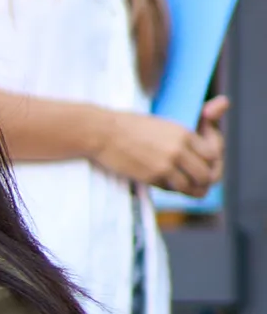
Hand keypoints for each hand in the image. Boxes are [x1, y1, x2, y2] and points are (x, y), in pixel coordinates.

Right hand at [95, 99, 224, 195]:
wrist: (101, 132)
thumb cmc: (127, 125)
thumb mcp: (161, 124)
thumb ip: (182, 136)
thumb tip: (203, 136)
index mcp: (183, 132)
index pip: (213, 154)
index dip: (211, 162)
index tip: (204, 164)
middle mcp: (179, 148)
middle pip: (208, 173)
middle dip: (204, 179)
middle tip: (196, 180)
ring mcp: (166, 164)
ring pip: (194, 186)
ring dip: (190, 188)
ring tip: (183, 185)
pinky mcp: (152, 176)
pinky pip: (173, 189)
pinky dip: (173, 189)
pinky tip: (165, 182)